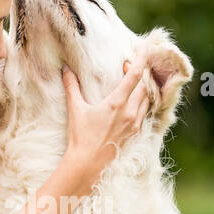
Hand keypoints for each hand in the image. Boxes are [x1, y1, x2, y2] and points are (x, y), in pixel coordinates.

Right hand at [59, 47, 151, 177]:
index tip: (147, 47)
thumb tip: (65, 70)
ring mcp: (135, 125)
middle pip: (144, 86)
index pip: (134, 76)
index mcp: (116, 103)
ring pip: (147, 100)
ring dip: (144, 88)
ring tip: (136, 81)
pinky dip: (144, 104)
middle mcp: (130, 113)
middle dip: (141, 73)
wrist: (87, 166)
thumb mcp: (76, 110)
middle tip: (132, 63)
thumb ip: (72, 87)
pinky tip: (136, 102)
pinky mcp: (135, 135)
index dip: (142, 59)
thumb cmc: (80, 138)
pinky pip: (145, 114)